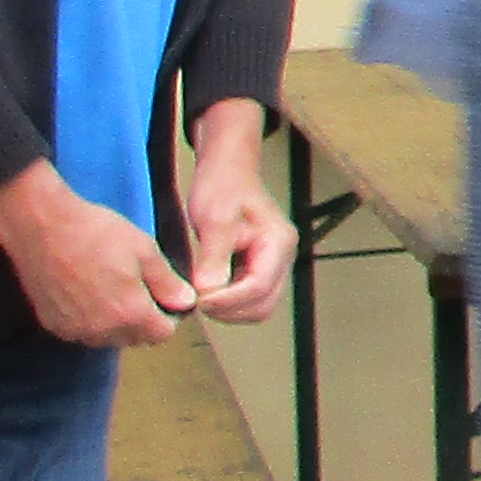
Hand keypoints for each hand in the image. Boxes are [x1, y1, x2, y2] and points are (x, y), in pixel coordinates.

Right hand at [0, 160, 195, 350]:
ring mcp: (75, 331)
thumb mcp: (144, 249)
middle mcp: (103, 331)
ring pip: (109, 338)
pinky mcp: (54, 326)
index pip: (162, 334)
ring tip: (108, 287)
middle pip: (135, 338)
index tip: (161, 296)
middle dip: (142, 320)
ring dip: (115, 322)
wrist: (41, 227)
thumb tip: (187, 303)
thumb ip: (167, 283)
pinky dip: (89, 320)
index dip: (167, 315)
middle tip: (134, 286)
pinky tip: (85, 292)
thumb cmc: (96, 233)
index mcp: (130, 314)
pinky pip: (82, 333)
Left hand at [180, 104, 292, 324]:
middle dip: (230, 310)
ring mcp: (274, 264)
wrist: (227, 170)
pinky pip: (250, 298)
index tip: (199, 300)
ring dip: (230, 309)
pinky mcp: (260, 268)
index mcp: (278, 243)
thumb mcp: (214, 219)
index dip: (228, 300)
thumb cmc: (223, 187)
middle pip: (263, 304)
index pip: (258, 287)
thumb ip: (213, 257)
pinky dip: (230, 302)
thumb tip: (207, 293)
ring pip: (258, 306)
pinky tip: (209, 291)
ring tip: (202, 297)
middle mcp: (282, 258)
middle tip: (198, 302)